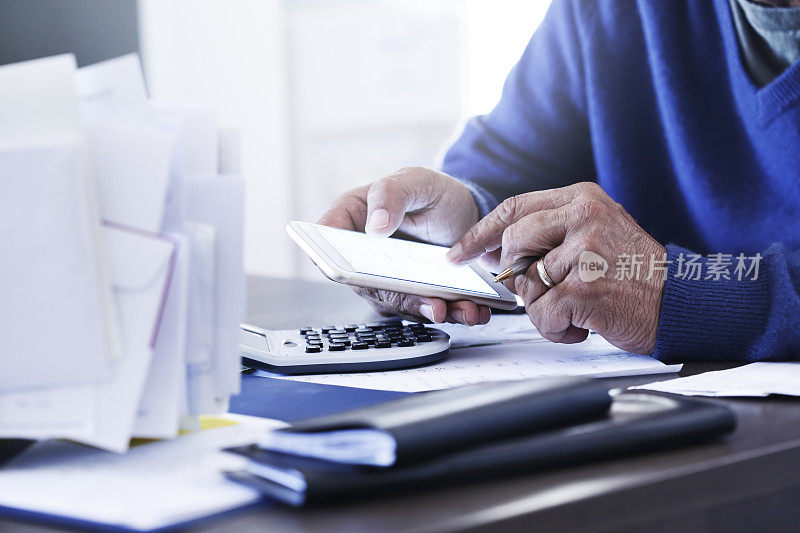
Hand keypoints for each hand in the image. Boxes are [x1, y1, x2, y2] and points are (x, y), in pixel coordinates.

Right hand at [318, 167, 490, 324]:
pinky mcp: (410, 295)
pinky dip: (448, 312)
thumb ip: (391, 194)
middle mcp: (361, 254)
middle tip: (427, 301)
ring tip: (460, 309)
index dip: (327, 257)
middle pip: (364, 282)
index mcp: (352, 217)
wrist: (465, 214)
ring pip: (396, 302)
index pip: (326, 239)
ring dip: (427, 310)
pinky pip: (422, 309)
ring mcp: (384, 278)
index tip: (344, 272)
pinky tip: (470, 310)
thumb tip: (374, 226)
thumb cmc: (432, 192)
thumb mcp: (416, 181)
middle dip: (397, 296)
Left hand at [447, 182, 666, 353]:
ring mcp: (585, 252)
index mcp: (582, 199)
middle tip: (547, 290)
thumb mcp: (597, 232)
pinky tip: (584, 324)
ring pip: (525, 286)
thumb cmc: (635, 273)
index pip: (514, 208)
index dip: (481, 233)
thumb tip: (497, 251)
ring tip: (579, 308)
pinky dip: (557, 329)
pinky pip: (541, 314)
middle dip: (517, 277)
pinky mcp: (585, 288)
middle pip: (512, 246)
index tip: (460, 252)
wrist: (682, 302)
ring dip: (545, 308)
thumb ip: (552, 232)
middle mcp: (583, 217)